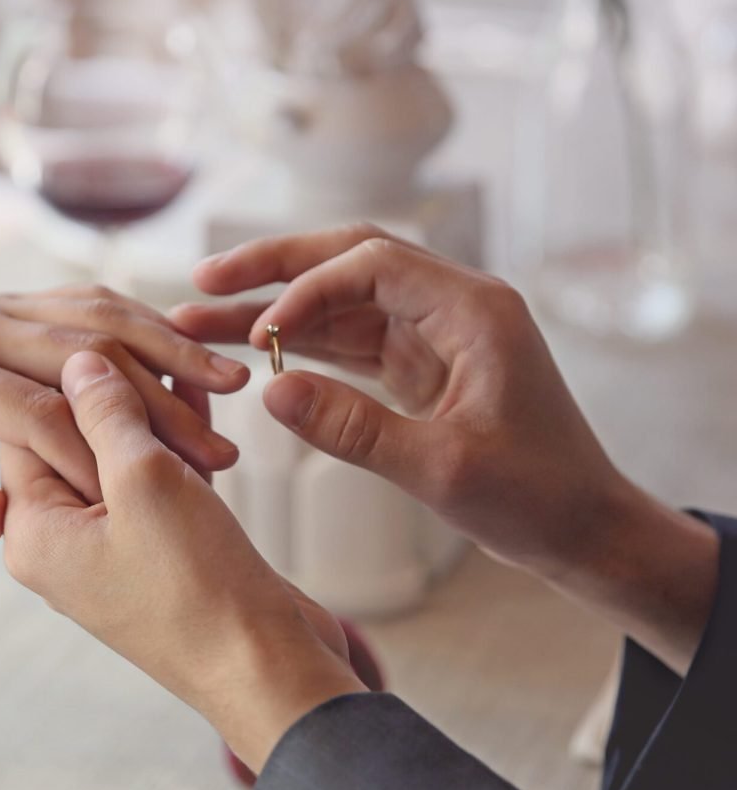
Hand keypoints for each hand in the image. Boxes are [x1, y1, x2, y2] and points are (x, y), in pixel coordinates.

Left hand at [1, 351, 363, 771]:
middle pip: (73, 440)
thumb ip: (105, 414)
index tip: (112, 341)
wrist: (264, 669)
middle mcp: (60, 542)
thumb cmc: (196, 586)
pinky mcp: (155, 553)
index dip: (69, 379)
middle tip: (158, 351)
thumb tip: (80, 363)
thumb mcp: (144, 480)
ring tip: (190, 364)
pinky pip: (154, 484)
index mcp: (33, 531)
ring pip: (121, 458)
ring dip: (157, 415)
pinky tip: (203, 402)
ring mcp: (108, 550)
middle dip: (119, 394)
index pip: (27, 427)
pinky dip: (178, 446)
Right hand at [173, 223, 627, 572]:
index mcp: (473, 309)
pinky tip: (258, 352)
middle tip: (206, 277)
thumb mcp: (443, 469)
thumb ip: (354, 429)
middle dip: (275, 268)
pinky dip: (305, 345)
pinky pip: (353, 341)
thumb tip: (271, 392)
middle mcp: (453, 306)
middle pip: (349, 261)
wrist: (584, 529)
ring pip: (342, 302)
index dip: (306, 289)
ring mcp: (436, 334)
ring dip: (278, 309)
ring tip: (206, 318)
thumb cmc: (537, 498)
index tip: (258, 333)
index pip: (372, 266)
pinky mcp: (423, 366)